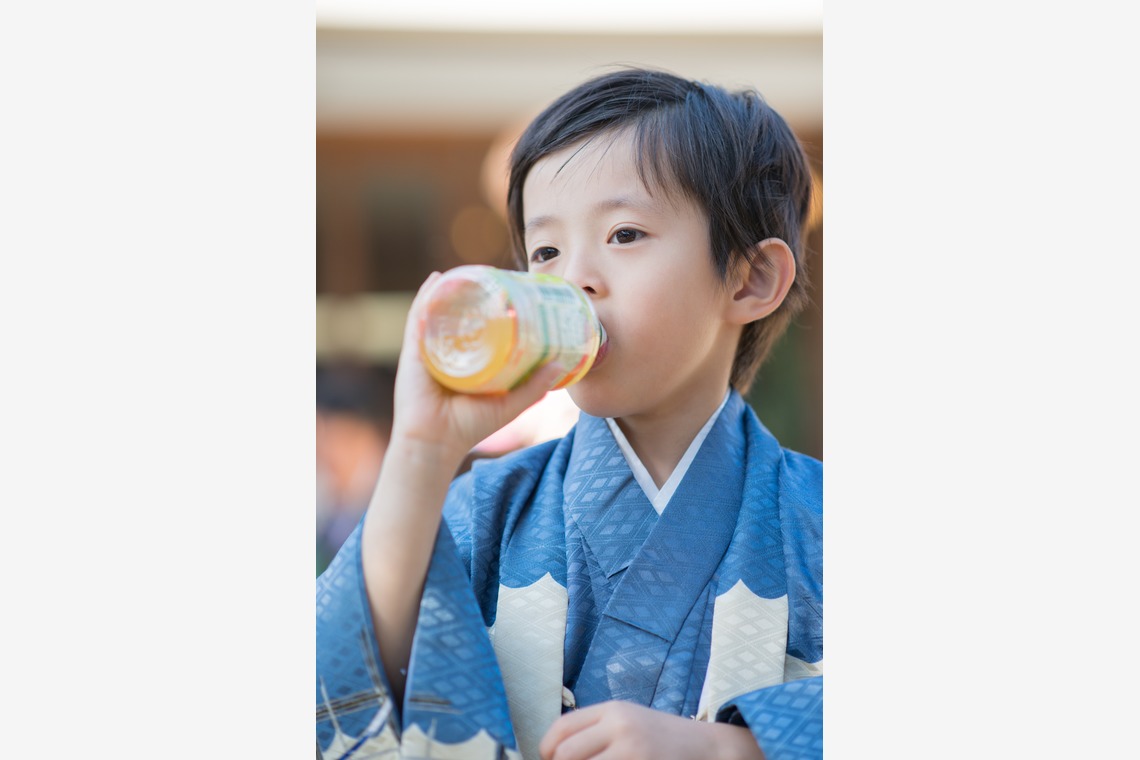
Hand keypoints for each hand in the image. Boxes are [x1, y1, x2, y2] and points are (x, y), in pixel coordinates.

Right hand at [390, 271, 562, 460]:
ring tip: (467, 270)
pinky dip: (426, 297)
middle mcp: (447, 353)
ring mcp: (428, 350)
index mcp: (467, 363)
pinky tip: (437, 279)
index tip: (509, 293)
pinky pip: (418, 318)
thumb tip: (560, 364)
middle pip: (459, 317)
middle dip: (472, 295)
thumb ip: (534, 387)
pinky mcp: (413, 352)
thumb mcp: (510, 404)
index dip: (492, 310)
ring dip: (450, 289)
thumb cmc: (468, 427)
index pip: (479, 330)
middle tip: (493, 277)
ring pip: (439, 312)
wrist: (435, 443)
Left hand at [539, 701, 763, 759]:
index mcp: (612, 710)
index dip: (546, 751)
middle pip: (565, 754)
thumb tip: (554, 753)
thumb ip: (594, 731)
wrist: (709, 748)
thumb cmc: (662, 739)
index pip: (560, 729)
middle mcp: (619, 725)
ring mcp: (632, 749)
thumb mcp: (627, 722)